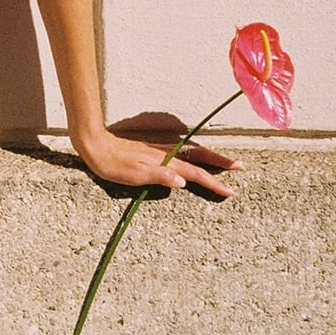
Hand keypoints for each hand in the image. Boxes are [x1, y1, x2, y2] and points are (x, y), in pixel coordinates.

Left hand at [73, 129, 240, 197]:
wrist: (95, 145)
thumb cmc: (112, 163)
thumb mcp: (133, 174)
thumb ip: (159, 177)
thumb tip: (184, 182)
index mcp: (164, 162)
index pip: (195, 173)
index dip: (213, 181)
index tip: (230, 190)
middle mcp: (165, 155)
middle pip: (199, 158)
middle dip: (220, 163)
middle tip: (240, 167)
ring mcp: (159, 151)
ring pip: (191, 154)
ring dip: (209, 159)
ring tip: (224, 163)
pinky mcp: (152, 151)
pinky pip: (181, 153)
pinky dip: (194, 156)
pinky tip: (193, 158)